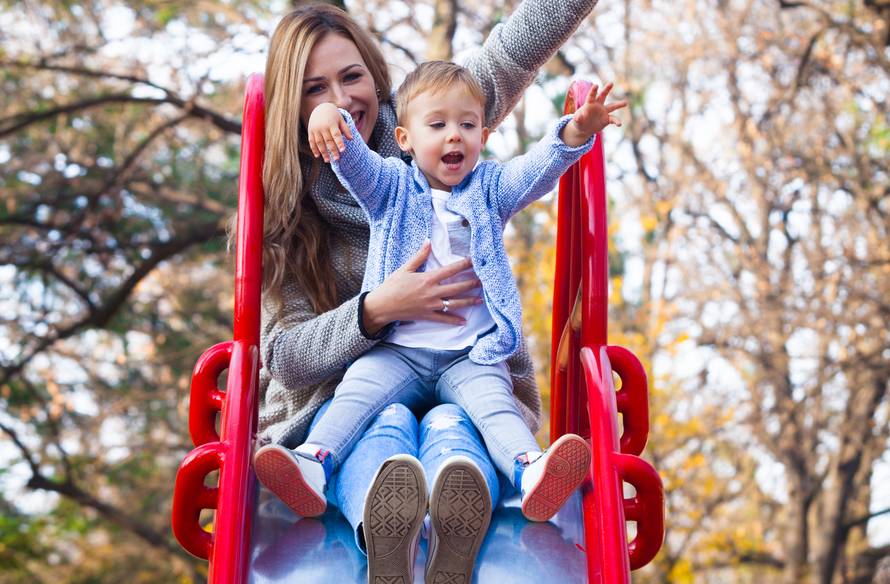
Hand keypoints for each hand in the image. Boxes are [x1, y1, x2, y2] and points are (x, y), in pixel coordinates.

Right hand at [307, 102, 352, 161]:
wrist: (320, 108)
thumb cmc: (333, 115)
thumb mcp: (341, 120)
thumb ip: (346, 129)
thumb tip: (351, 139)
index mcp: (331, 124)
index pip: (336, 135)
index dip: (339, 143)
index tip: (343, 151)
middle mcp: (323, 127)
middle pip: (328, 141)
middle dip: (332, 150)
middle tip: (337, 159)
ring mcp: (315, 129)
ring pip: (319, 143)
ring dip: (323, 152)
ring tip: (328, 160)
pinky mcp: (310, 131)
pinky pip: (311, 142)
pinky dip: (314, 149)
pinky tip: (317, 156)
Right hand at [362, 241, 483, 333]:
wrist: (382, 306)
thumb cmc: (392, 286)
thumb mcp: (405, 268)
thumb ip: (419, 256)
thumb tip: (428, 242)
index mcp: (427, 279)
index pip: (450, 270)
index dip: (464, 265)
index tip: (474, 261)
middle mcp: (432, 292)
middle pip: (457, 287)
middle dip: (471, 284)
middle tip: (484, 281)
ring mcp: (431, 305)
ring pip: (454, 303)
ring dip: (468, 301)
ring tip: (480, 300)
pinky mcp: (427, 315)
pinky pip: (444, 319)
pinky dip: (454, 320)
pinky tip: (464, 321)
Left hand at [562, 82, 627, 146]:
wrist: (584, 129)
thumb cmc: (579, 122)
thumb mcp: (577, 121)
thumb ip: (577, 118)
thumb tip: (578, 117)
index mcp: (589, 104)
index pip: (591, 96)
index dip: (593, 91)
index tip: (596, 85)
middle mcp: (598, 105)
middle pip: (603, 95)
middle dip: (607, 89)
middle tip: (611, 83)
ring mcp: (603, 112)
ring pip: (612, 106)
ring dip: (619, 104)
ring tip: (626, 103)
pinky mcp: (607, 119)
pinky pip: (613, 119)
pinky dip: (617, 121)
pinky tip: (619, 124)